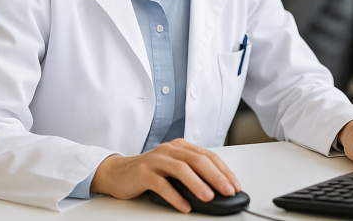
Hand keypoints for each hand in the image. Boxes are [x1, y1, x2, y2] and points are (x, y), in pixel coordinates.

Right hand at [90, 138, 240, 212]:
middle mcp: (170, 150)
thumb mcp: (173, 168)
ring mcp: (156, 160)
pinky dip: (175, 196)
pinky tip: (184, 206)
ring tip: (209, 197)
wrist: (117, 172)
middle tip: (228, 191)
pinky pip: (161, 184)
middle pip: (197, 160)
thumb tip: (217, 189)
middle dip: (216, 176)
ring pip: (181, 169)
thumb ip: (192, 173)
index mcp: (181, 147)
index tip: (235, 185)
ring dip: (197, 184)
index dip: (224, 170)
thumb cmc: (149, 172)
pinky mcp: (143, 173)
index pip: (208, 156)